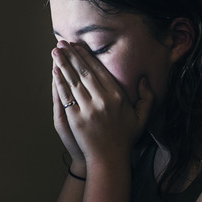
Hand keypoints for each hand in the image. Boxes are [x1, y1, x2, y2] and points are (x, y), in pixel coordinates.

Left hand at [51, 42, 152, 165]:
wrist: (109, 158)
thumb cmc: (125, 138)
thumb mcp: (142, 117)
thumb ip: (147, 97)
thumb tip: (144, 79)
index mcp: (117, 97)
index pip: (99, 71)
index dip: (87, 56)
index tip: (78, 46)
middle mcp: (102, 100)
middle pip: (84, 72)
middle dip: (71, 55)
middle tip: (62, 42)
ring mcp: (87, 109)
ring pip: (73, 81)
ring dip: (63, 64)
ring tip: (55, 51)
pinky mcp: (75, 118)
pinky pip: (66, 96)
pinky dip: (59, 82)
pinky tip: (54, 71)